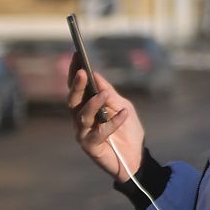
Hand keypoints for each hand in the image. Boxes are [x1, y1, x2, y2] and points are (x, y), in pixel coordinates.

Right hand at [68, 68, 143, 183]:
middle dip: (77, 86)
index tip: (76, 55)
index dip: (75, 72)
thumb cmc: (127, 130)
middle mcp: (81, 119)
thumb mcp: (123, 106)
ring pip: (82, 116)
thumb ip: (110, 94)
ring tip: (104, 94)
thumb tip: (96, 75)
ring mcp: (83, 133)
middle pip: (73, 101)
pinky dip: (113, 122)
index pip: (78, 88)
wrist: (136, 155)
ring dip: (94, 103)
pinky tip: (124, 114)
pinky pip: (99, 132)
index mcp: (87, 108)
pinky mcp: (90, 147)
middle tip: (83, 72)